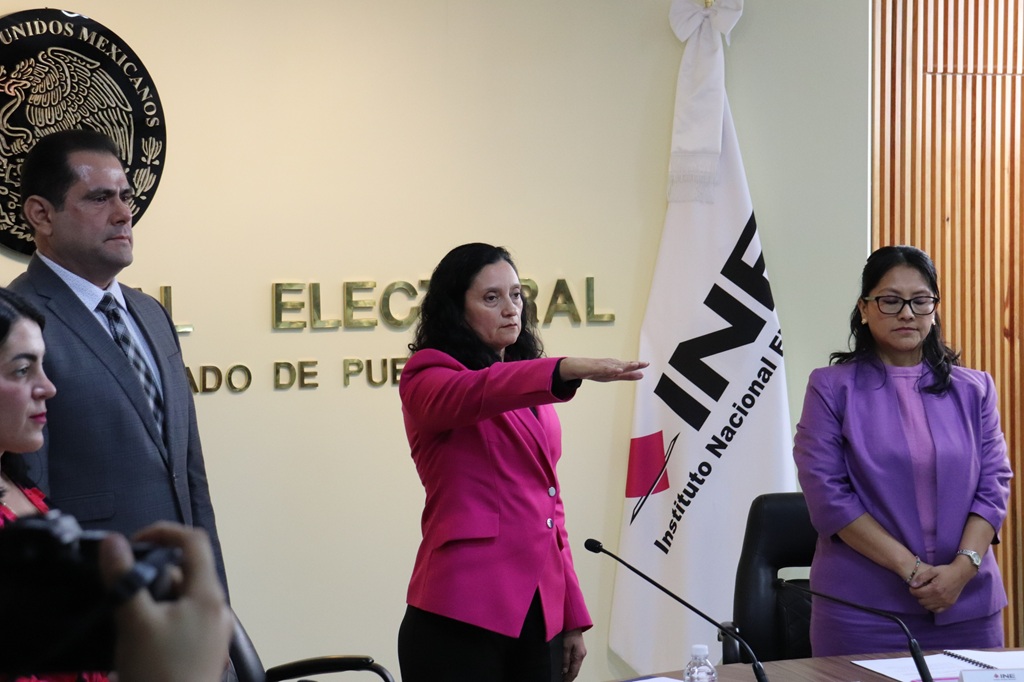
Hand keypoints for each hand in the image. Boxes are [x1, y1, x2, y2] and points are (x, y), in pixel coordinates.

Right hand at [99, 523, 232, 681]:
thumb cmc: (157, 671)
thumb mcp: (134, 622)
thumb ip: (123, 578)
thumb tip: (113, 542)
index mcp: (209, 594)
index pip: (194, 541)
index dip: (163, 531)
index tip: (132, 543)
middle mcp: (219, 609)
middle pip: (186, 571)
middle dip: (152, 573)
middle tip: (121, 589)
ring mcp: (215, 632)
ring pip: (182, 598)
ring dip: (154, 598)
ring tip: (127, 620)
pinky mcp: (205, 651)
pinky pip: (184, 620)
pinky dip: (161, 618)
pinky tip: (139, 639)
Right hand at [559, 358, 647, 382]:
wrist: (577, 367)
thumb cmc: (595, 371)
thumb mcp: (613, 376)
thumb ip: (627, 376)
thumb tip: (642, 375)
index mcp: (615, 367)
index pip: (627, 366)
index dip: (637, 365)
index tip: (647, 364)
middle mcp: (610, 364)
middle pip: (624, 364)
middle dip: (633, 364)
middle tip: (645, 363)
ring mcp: (602, 365)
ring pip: (615, 366)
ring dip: (625, 365)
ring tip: (635, 365)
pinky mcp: (594, 368)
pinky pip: (604, 369)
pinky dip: (611, 369)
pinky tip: (617, 370)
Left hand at [562, 628, 586, 681]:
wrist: (574, 624)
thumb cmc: (569, 633)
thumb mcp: (565, 647)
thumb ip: (565, 659)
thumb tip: (564, 671)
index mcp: (579, 655)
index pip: (574, 671)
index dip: (569, 678)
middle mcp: (582, 655)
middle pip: (576, 670)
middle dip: (569, 676)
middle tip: (562, 680)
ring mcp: (581, 653)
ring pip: (575, 666)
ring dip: (570, 671)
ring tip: (563, 676)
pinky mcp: (579, 650)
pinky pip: (575, 661)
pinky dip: (571, 665)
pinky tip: (566, 667)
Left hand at [908, 560, 973, 612]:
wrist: (961, 573)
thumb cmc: (946, 570)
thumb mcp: (933, 570)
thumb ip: (922, 577)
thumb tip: (913, 585)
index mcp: (935, 588)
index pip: (918, 594)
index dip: (912, 590)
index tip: (912, 587)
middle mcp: (940, 597)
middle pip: (922, 601)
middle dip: (918, 596)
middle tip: (919, 590)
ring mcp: (946, 602)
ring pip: (928, 607)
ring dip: (924, 601)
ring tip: (925, 594)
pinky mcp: (950, 604)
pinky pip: (937, 610)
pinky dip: (932, 607)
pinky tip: (931, 600)